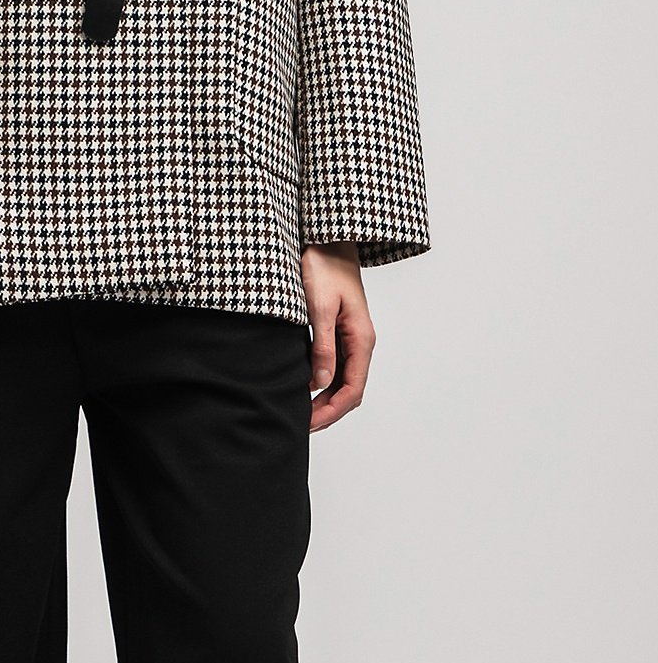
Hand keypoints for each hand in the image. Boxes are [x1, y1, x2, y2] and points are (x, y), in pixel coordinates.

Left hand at [300, 242, 374, 432]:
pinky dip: (324, 381)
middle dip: (328, 411)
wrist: (328, 238)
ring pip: (344, 378)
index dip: (331, 411)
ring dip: (326, 398)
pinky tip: (306, 385)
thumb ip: (322, 345)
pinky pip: (337, 364)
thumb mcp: (319, 305)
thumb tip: (319, 382)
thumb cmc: (324, 265)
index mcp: (361, 338)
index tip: (309, 423)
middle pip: (350, 389)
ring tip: (302, 412)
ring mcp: (352, 335)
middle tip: (302, 424)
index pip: (352, 389)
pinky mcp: (340, 328)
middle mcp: (361, 341)